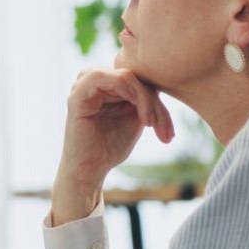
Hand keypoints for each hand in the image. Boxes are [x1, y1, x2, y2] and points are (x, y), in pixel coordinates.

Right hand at [51, 68, 173, 225]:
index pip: (140, 79)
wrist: (90, 170)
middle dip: (156, 105)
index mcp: (106, 82)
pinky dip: (136, 96)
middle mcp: (94, 78)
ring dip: (148, 101)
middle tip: (167, 133)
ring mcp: (84, 83)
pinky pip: (115, 79)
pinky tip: (144, 120)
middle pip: (137, 77)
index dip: (159, 102)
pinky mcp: (79, 93)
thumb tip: (169, 81)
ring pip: (129, 77)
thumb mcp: (137, 118)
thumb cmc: (111, 146)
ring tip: (154, 126)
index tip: (169, 133)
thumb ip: (147, 98)